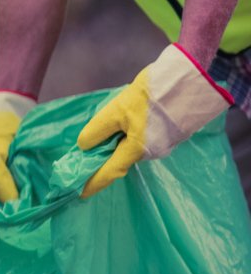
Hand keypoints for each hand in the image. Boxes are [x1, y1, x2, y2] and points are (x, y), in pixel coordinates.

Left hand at [77, 44, 231, 197]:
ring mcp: (163, 142)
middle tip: (81, 158)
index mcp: (138, 149)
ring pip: (131, 147)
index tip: (80, 194)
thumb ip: (99, 130)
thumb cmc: (154, 95)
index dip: (94, 182)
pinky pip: (141, 139)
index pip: (111, 171)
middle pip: (120, 158)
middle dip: (102, 159)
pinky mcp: (170, 132)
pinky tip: (122, 124)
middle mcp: (152, 151)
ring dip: (115, 144)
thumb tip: (84, 146)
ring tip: (99, 137)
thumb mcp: (118, 110)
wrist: (194, 79)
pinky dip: (127, 136)